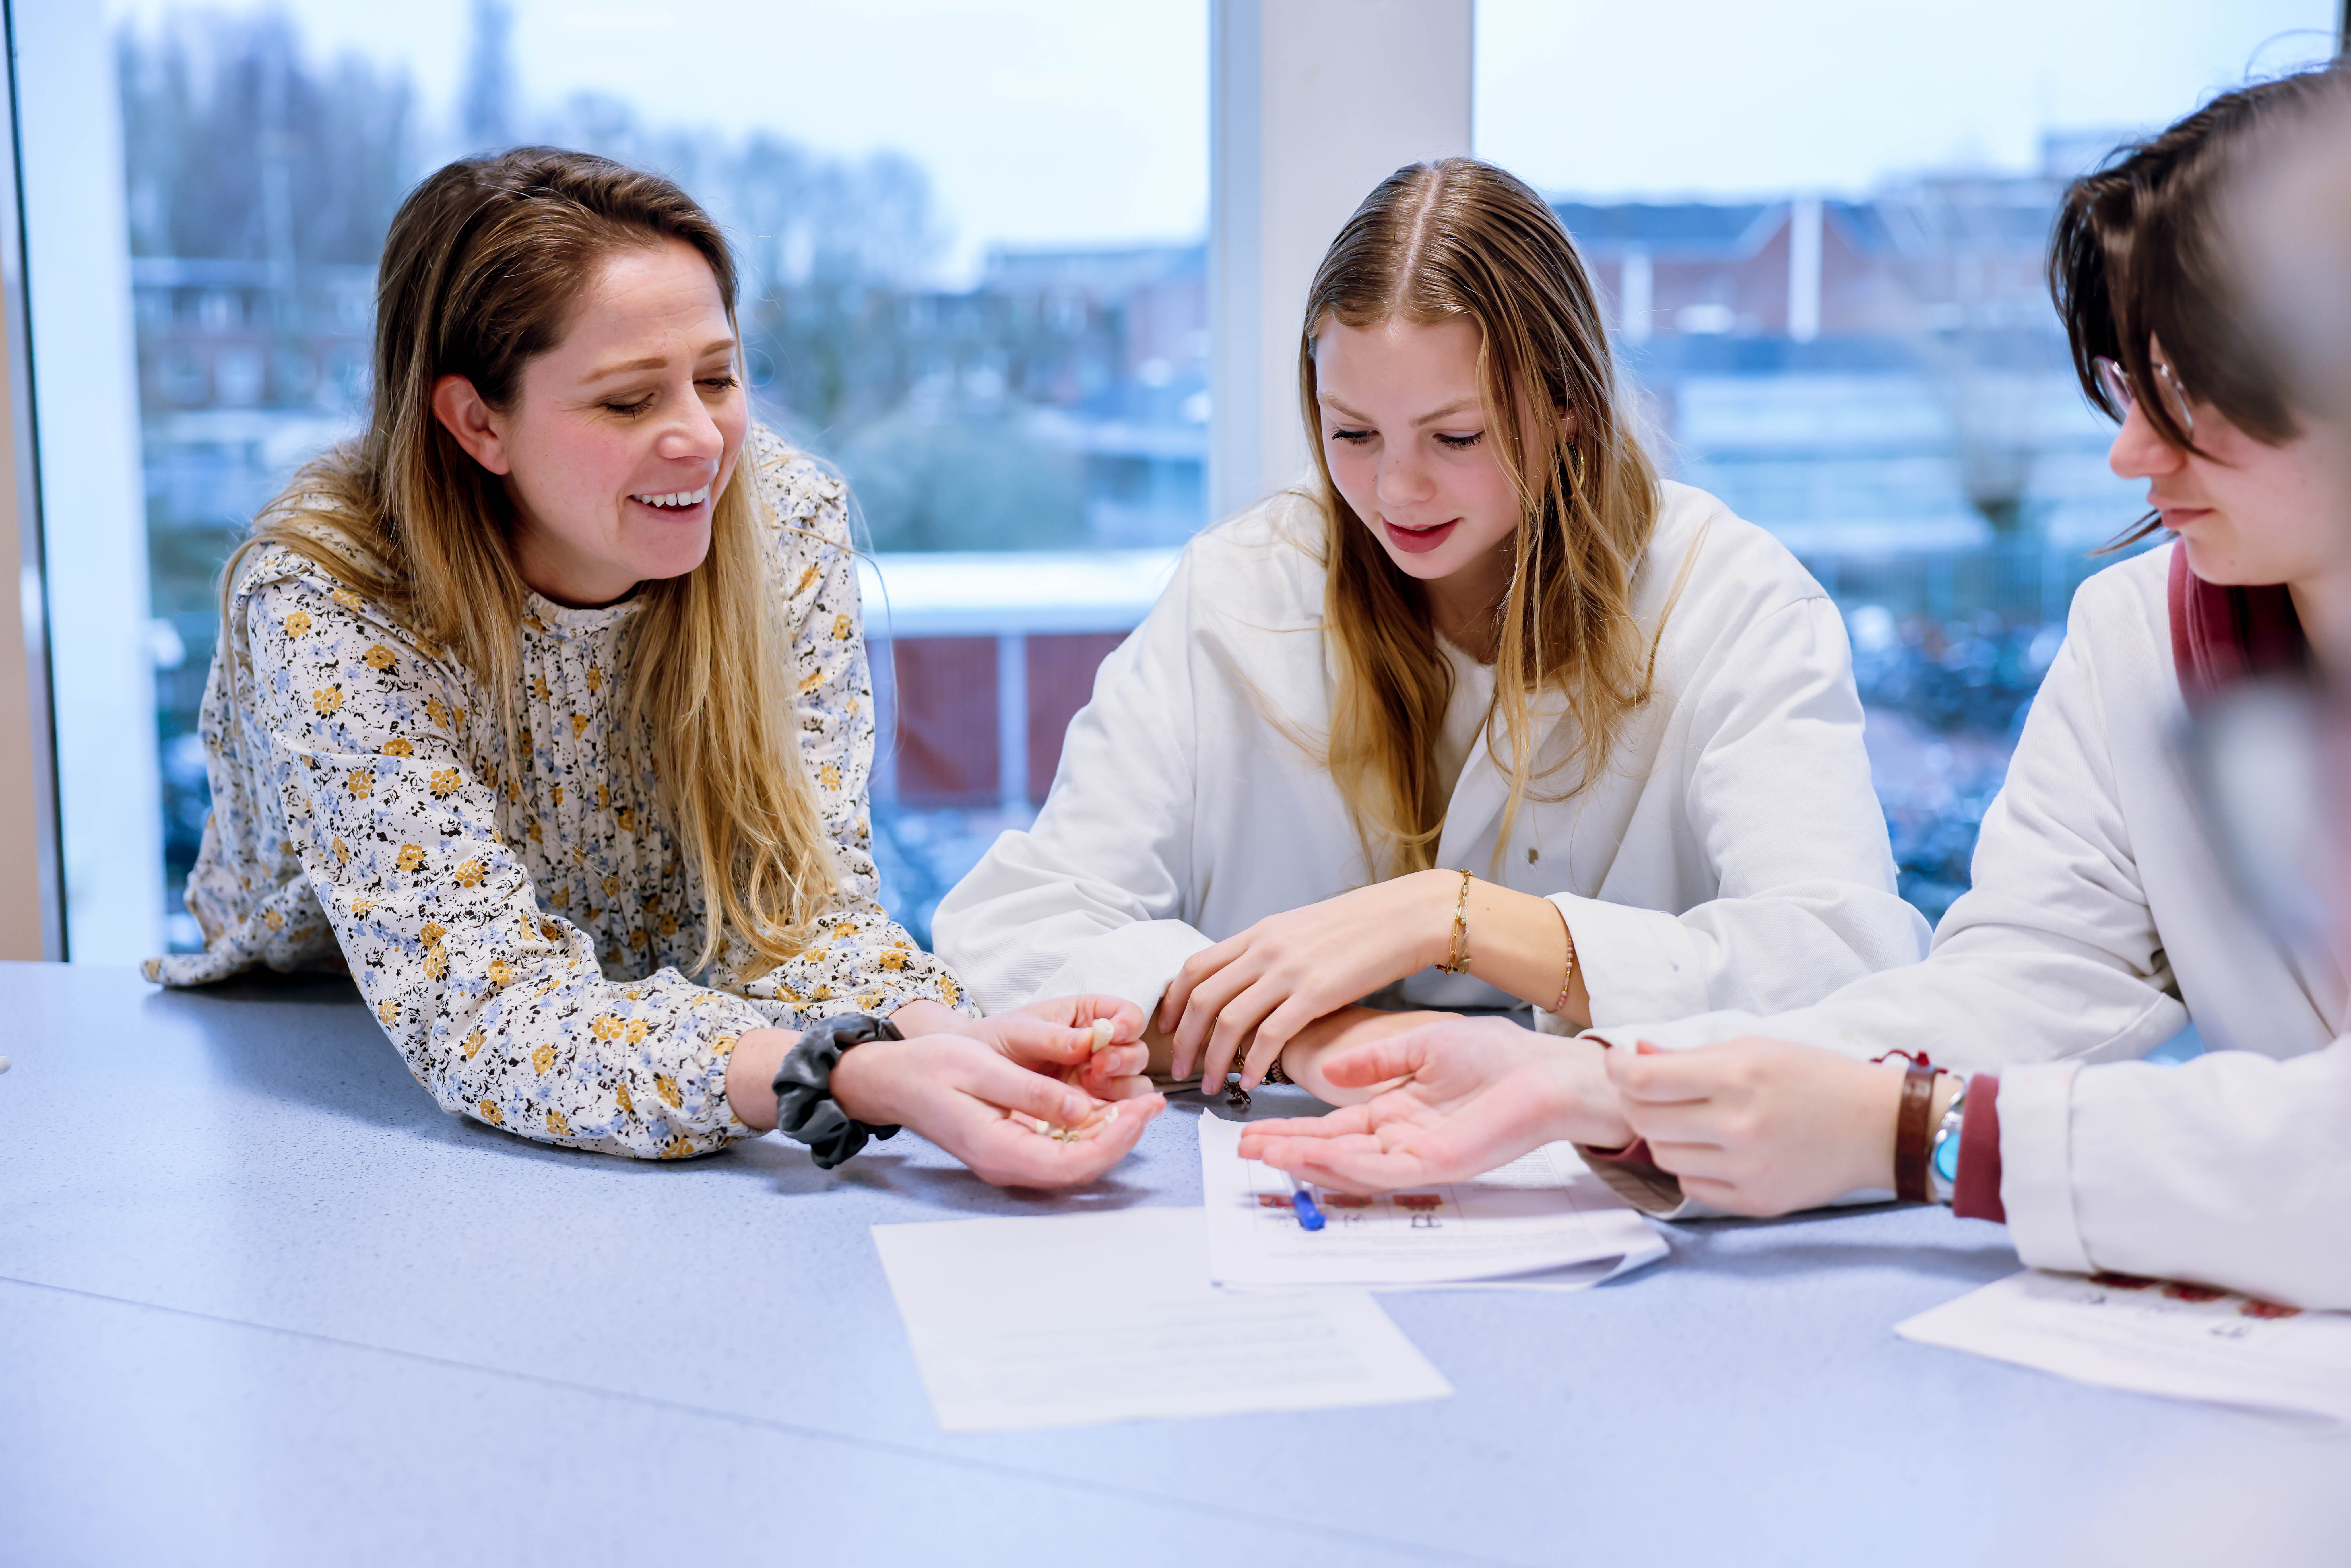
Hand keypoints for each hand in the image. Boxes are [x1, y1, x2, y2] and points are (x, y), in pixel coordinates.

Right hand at [832, 1031, 1165, 1188]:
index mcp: (999, 1150)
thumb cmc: (932, 1067)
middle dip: (1123, 1137)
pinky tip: (1107, 1105)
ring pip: (1074, 1160)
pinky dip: (1089, 1130)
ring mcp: (1011, 1158)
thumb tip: (1083, 1109)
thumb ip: (1033, 1092)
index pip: (1072, 1163)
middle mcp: (1008, 1164)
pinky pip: (1061, 1148)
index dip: (1115, 1140)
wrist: (897, 1078)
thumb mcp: (982, 1068)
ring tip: (1141, 1102)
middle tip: (1154, 1102)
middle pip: (1080, 1167)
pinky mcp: (1014, 1144)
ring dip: (1111, 1135)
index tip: (1142, 1109)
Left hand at [959, 994, 1155, 1101]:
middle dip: (1124, 1059)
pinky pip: (1113, 1114)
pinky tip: (1090, 1111)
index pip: (1128, 1015)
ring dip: (1121, 1087)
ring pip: (1133, 1086)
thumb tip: (1090, 1042)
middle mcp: (1100, 1049)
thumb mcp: (1017, 1033)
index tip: (1112, 1033)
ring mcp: (1096, 1082)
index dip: (1127, 1023)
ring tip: (1090, 1085)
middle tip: (1098, 1065)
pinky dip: (1110, 1114)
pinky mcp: (1087, 1110)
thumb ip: (1053, 1037)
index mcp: (1088, 1016)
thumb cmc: (993, 1043)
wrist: (966, 1076)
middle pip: (1136, 1053)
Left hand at [1159, 870, 1455, 1094]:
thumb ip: (1268, 952)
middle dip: (1184, 1039)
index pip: (1196, 967)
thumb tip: (1245, 982)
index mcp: (1259, 933)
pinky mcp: (1317, 993)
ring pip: (1230, 1020)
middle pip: (1204, 998)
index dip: (1174, 1001)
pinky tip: (1250, 1081)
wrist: (1404, 916)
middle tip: (1178, 1069)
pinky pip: (1272, 1035)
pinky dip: (1254, 1062)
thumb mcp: (1300, 930)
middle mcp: (1266, 949)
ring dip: (1213, 1058)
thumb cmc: (1358, 927)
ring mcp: (1290, 971)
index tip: (1167, 1028)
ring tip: (1211, 1085)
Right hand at [1234, 1017, 1628, 1193]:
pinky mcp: (1436, 1165)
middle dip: (1288, 1152)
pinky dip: (1344, 1165)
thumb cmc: (1496, 1058)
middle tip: (1246, 1152)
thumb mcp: (1421, 1047)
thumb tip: (1331, 1070)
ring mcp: (1416, 1156)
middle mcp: (1400, 1141)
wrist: (1544, 1071)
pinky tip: (1315, 1156)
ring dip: (1305, 1161)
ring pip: (1349, 1167)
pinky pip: (1381, 1170)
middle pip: (1332, 1153)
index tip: (1256, 1129)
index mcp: (1395, 1113)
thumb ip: (1375, 1062)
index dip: (1294, 1131)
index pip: (1333, 1129)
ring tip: (1265, 1154)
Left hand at [1605, 1036, 1907, 1215]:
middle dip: (1638, 1102)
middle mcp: (1739, 1125)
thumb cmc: (1815, 1078)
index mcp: (1737, 1076)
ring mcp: (1747, 1168)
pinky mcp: (1756, 1200)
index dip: (1619, 1069)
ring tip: (1691, 1119)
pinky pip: (1692, 1186)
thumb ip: (1690, 1056)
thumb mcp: (1755, 1048)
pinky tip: (1714, 1149)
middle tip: (1652, 1092)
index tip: (1618, 1062)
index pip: (1643, 1081)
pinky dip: (1692, 1166)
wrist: (1876, 1126)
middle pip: (1646, 1120)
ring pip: (1664, 1156)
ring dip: (1665, 1135)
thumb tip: (1634, 1054)